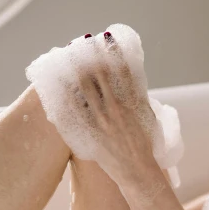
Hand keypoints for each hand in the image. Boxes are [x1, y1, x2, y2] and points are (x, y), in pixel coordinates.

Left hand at [71, 32, 157, 182]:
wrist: (137, 170)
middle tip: (84, 43)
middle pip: (101, 77)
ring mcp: (102, 120)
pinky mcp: (91, 132)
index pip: (122, 72)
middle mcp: (116, 109)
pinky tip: (61, 86)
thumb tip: (131, 81)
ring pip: (87, 90)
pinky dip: (68, 97)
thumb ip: (138, 98)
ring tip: (70, 57)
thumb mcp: (147, 117)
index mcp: (132, 103)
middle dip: (92, 59)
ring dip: (78, 72)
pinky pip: (76, 111)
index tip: (107, 40)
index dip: (114, 54)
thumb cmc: (143, 144)